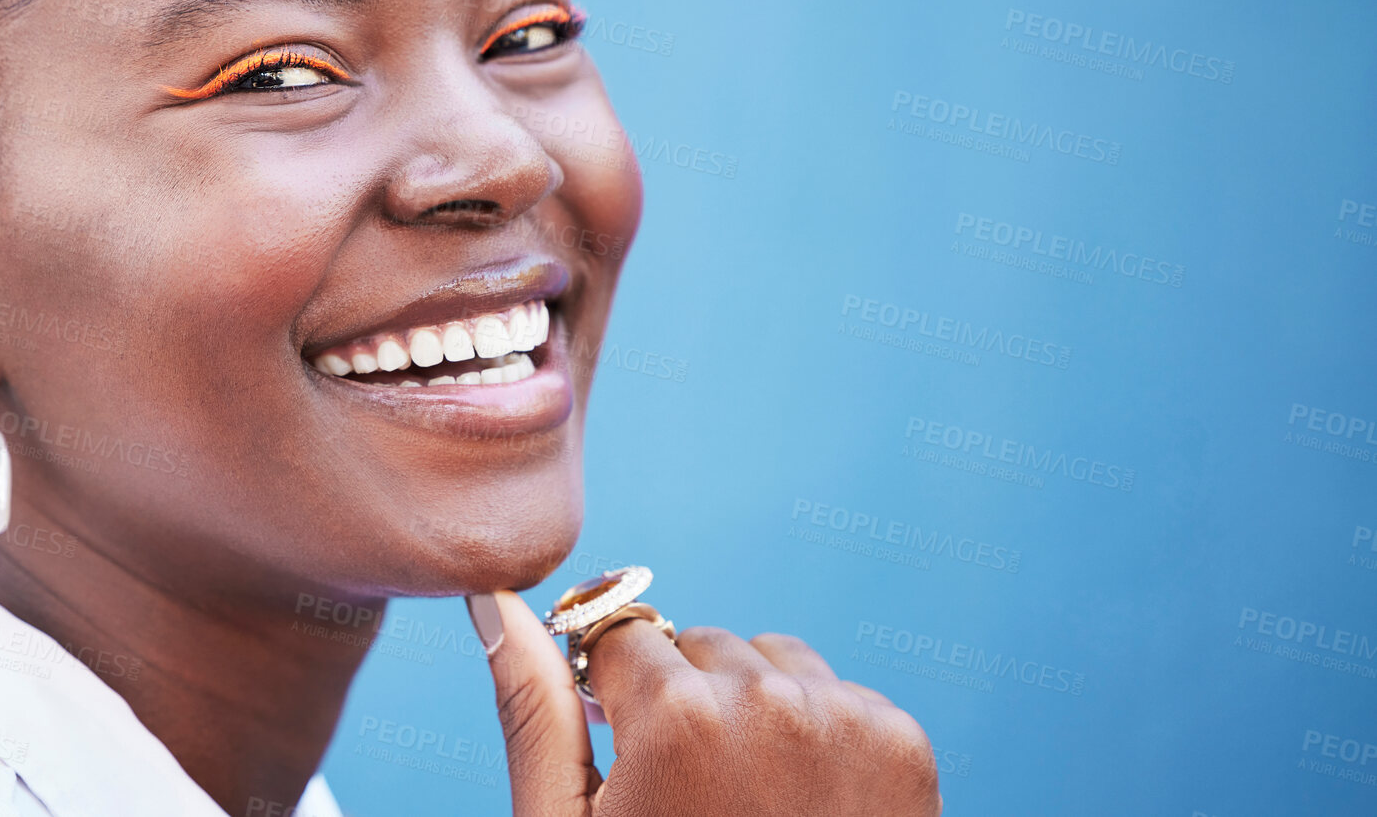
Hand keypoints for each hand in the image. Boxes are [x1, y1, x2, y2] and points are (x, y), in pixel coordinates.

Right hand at [468, 590, 941, 815]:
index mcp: (678, 720)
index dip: (613, 695)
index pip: (620, 637)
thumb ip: (537, 712)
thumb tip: (497, 603)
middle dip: (681, 702)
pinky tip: (798, 805)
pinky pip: (835, 693)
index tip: (624, 749)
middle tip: (684, 796)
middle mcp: (770, 701)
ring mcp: (846, 720)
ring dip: (750, 708)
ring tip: (743, 801)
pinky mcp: (902, 744)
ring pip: (770, 661)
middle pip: (697, 647)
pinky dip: (813, 733)